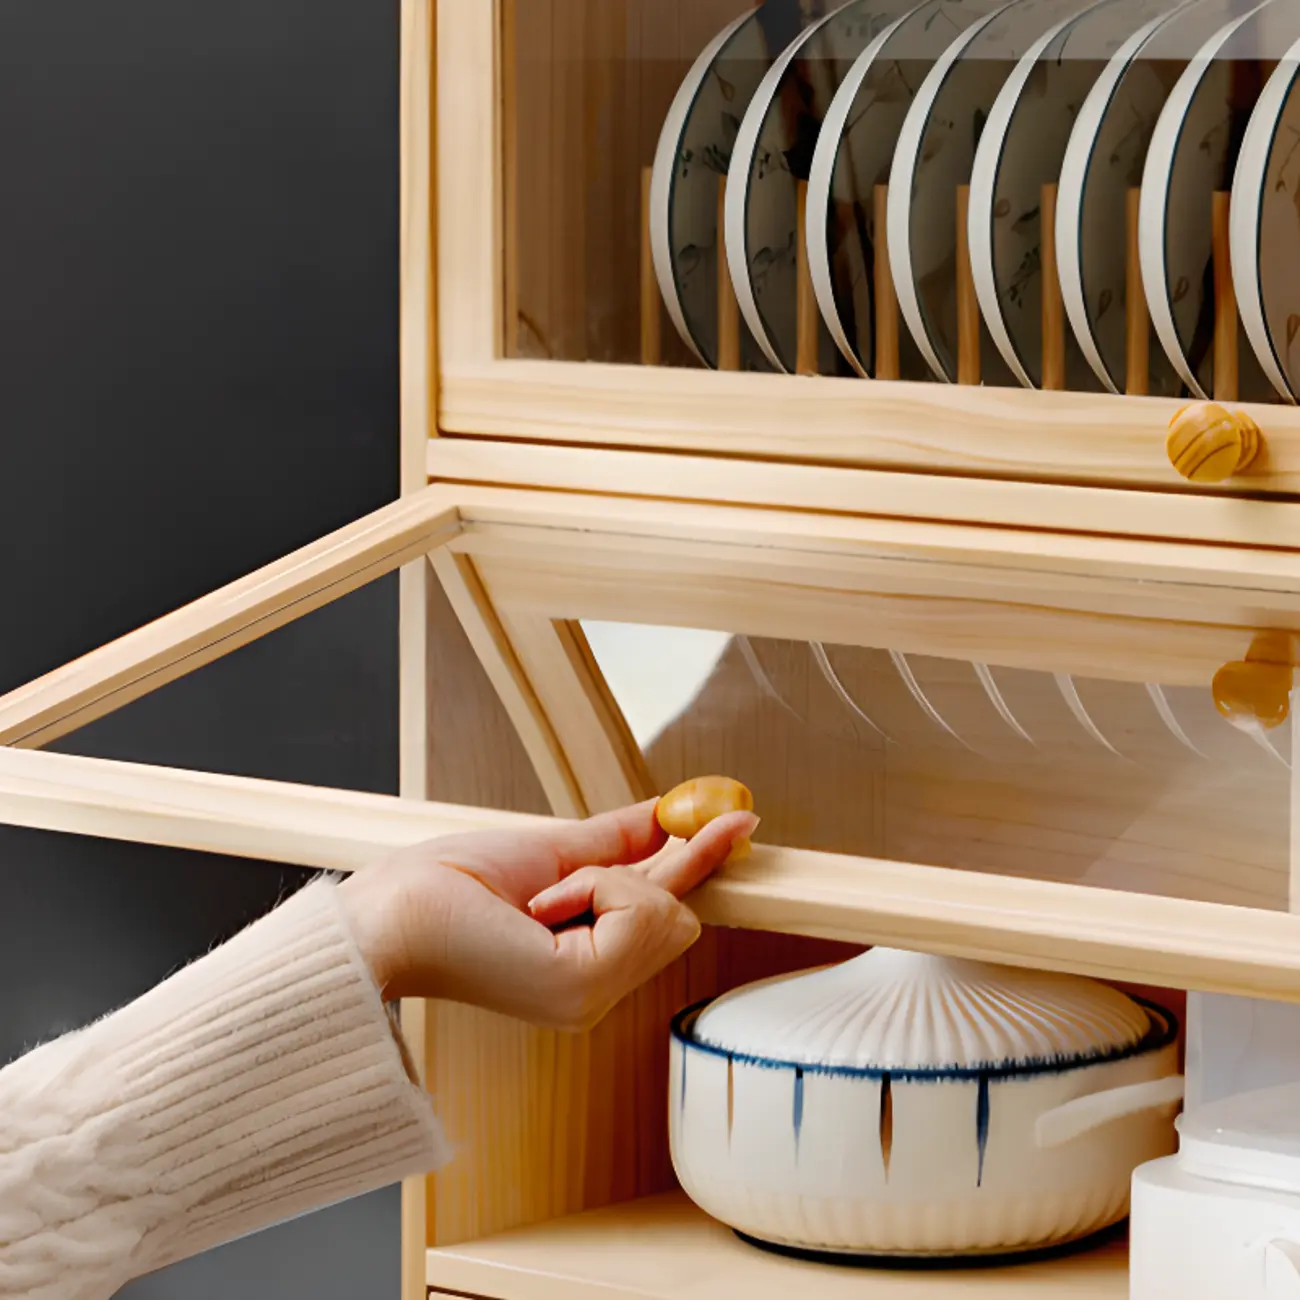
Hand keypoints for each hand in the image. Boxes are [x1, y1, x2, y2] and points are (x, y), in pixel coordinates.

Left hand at [338, 799, 758, 1031]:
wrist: (389, 913)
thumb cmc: (444, 890)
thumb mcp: (551, 854)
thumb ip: (617, 842)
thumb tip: (667, 813)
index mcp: (585, 964)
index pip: (666, 911)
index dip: (701, 860)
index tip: (741, 819)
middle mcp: (596, 994)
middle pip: (679, 915)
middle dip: (635, 878)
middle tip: (561, 882)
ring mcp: (592, 999)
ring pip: (664, 908)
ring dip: (604, 879)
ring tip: (538, 900)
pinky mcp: (581, 987)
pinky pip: (635, 905)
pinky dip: (593, 886)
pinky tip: (542, 906)